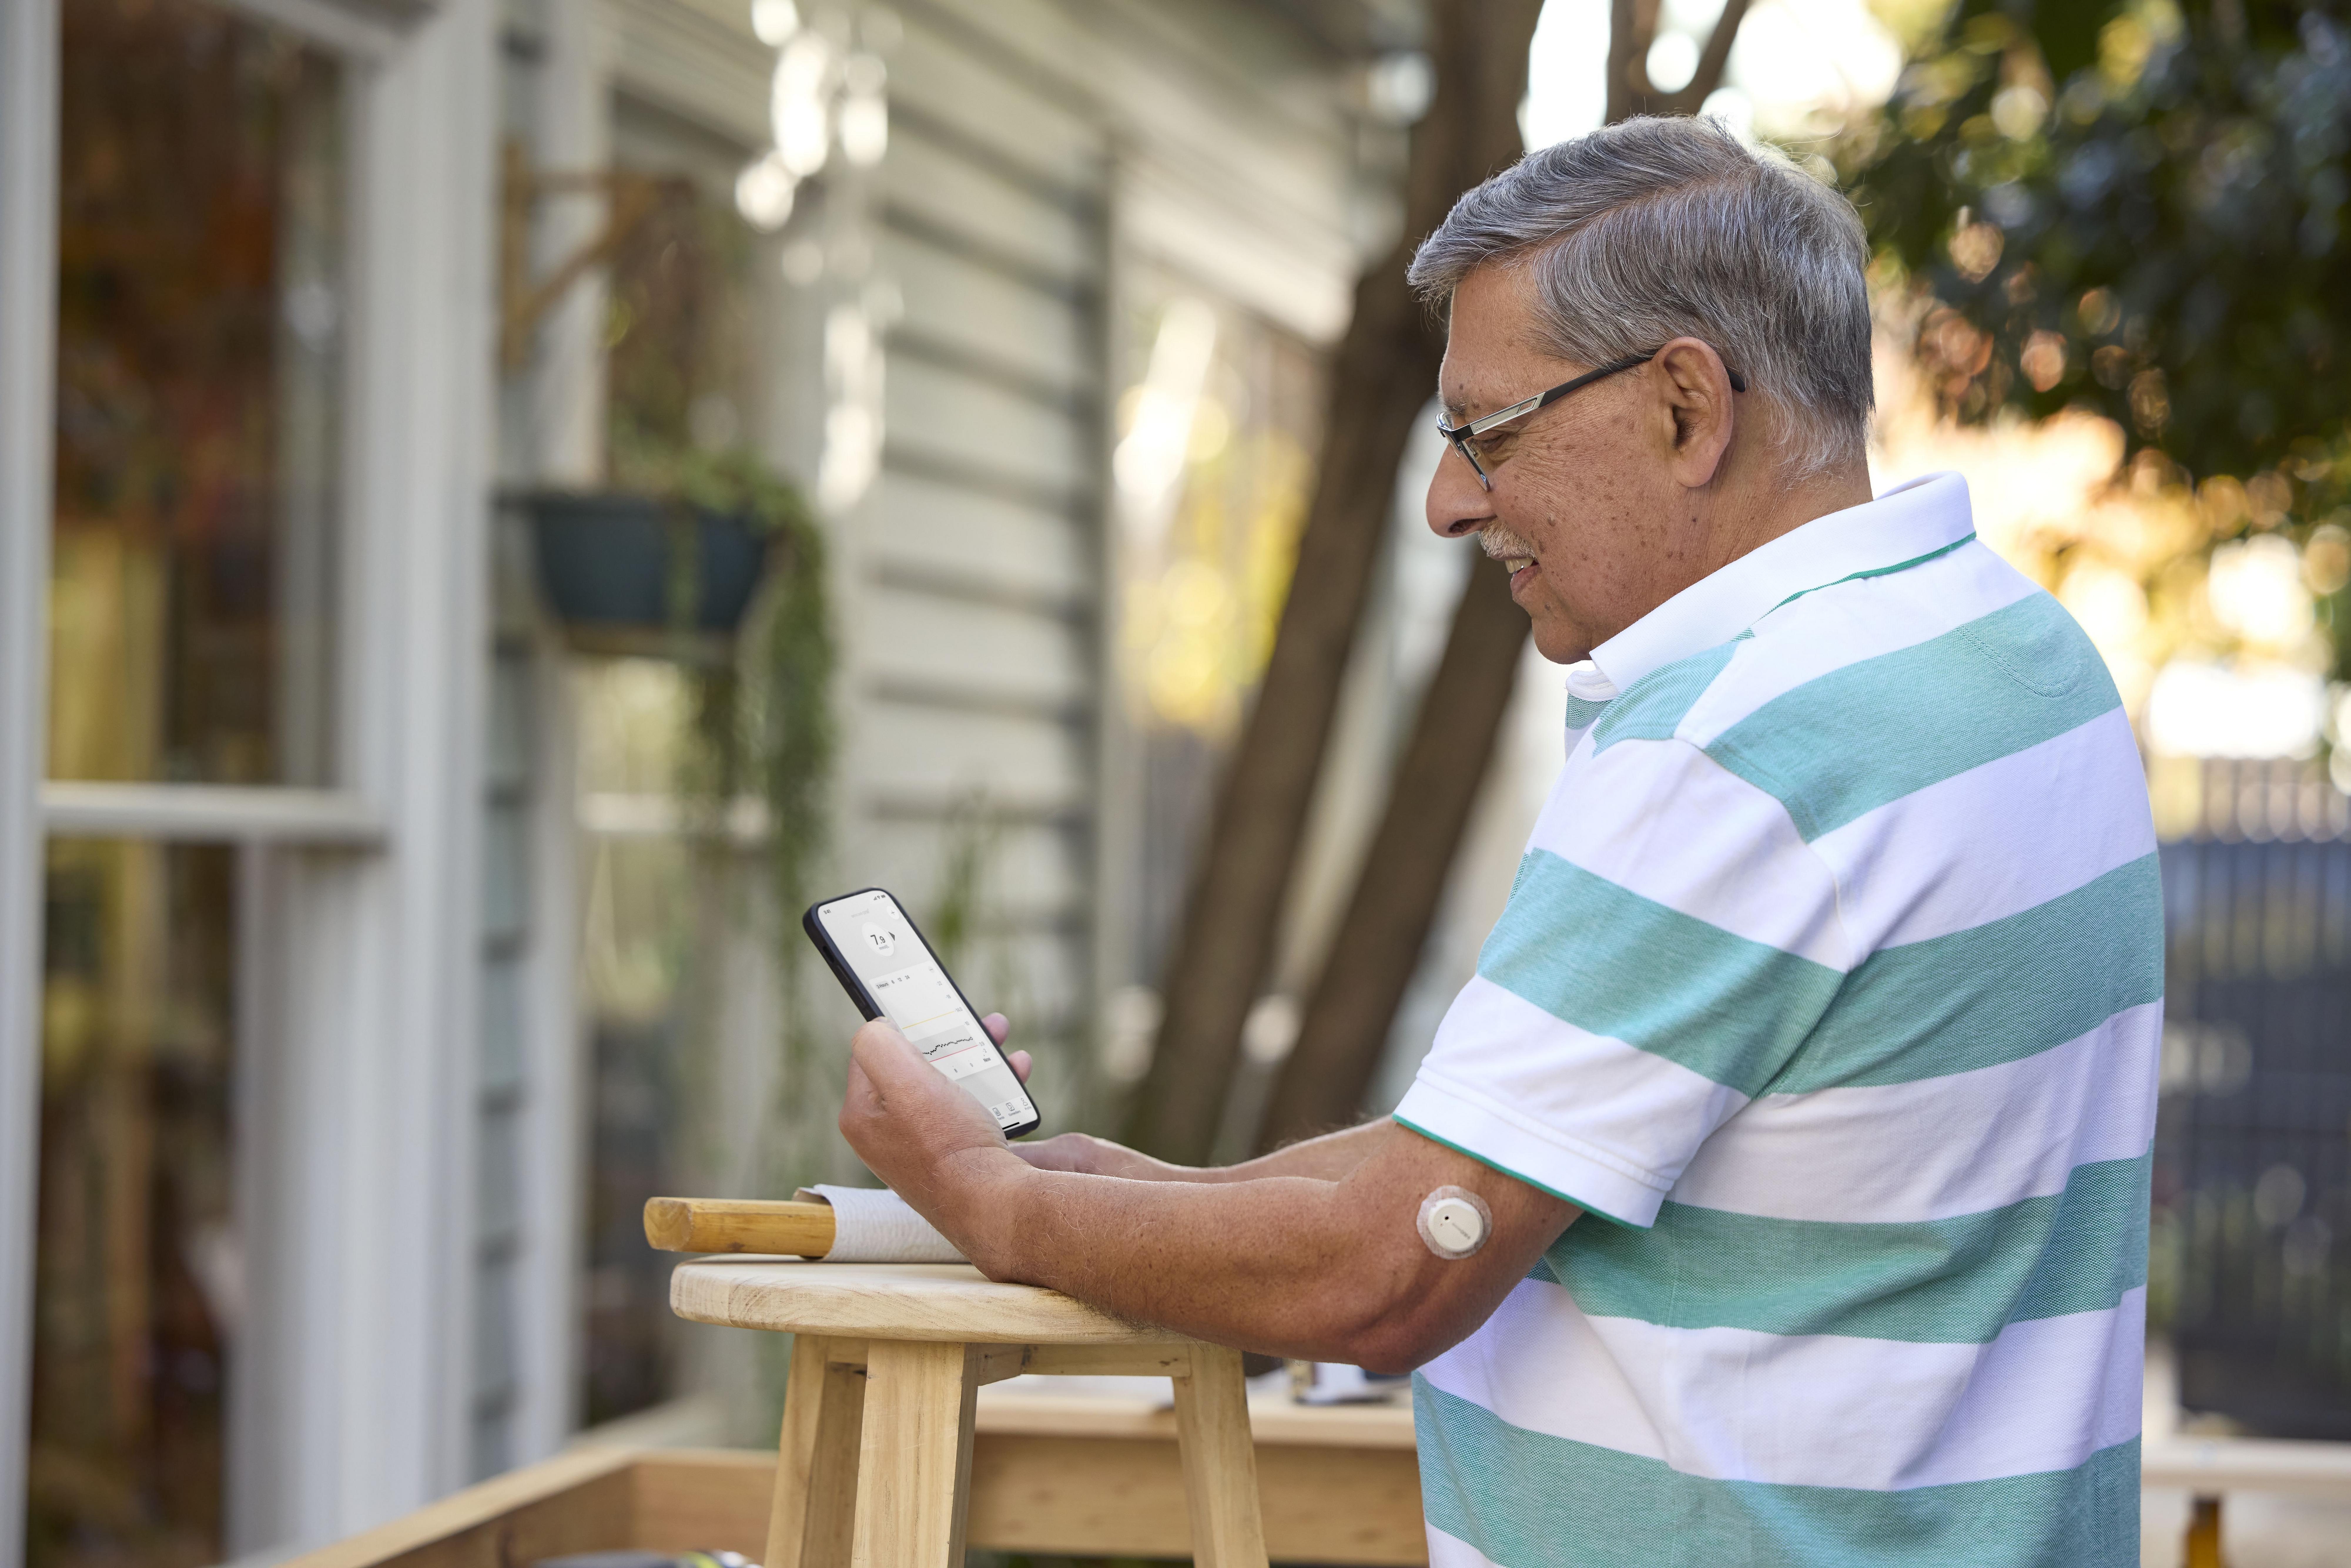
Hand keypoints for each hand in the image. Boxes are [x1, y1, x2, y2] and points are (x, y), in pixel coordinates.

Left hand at [838, 1015, 1030, 1246]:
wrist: (993, 1206)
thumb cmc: (949, 1146)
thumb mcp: (904, 1080)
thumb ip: (878, 1042)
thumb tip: (877, 1027)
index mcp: (862, 1115)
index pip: (872, 1052)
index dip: (902, 1026)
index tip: (929, 1010)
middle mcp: (885, 1134)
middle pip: (915, 1068)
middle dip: (949, 1041)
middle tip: (980, 1024)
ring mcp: (919, 1149)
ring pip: (946, 1087)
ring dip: (977, 1063)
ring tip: (1005, 1050)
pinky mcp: (951, 1159)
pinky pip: (967, 1111)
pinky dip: (990, 1092)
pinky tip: (1013, 1082)